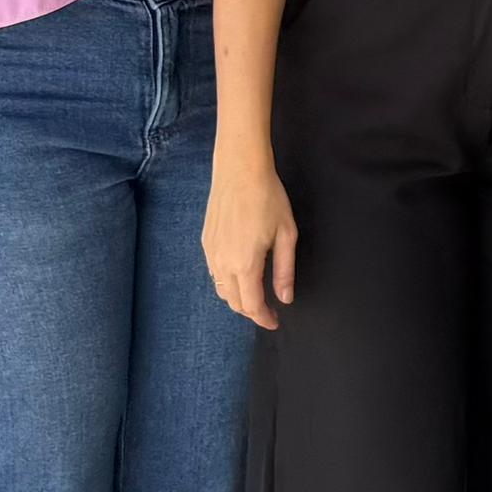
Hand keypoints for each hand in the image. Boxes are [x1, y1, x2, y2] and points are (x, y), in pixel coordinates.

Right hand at [204, 157, 299, 328]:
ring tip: (255, 296)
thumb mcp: (286, 235)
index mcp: (244, 264)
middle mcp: (223, 263)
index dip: (263, 318)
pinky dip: (226, 283)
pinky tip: (240, 275)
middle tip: (268, 311)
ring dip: (237, 299)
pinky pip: (214, 273)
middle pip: (234, 302)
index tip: (275, 322)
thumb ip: (284, 271)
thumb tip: (284, 298)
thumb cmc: (267, 198)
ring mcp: (211, 253)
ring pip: (221, 289)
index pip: (251, 305)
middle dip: (251, 311)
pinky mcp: (206, 242)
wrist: (240, 170)